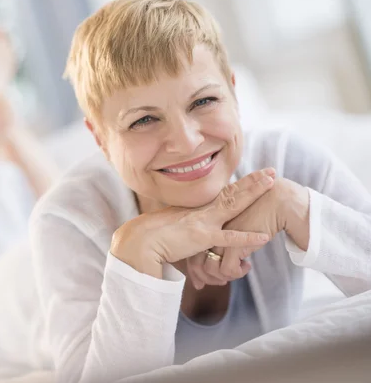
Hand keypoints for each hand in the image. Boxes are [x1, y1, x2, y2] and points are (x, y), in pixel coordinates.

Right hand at [111, 168, 275, 279]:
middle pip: (233, 193)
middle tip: (272, 172)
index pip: (223, 194)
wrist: (140, 241)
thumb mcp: (173, 229)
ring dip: (254, 194)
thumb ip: (187, 233)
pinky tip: (264, 237)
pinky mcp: (202, 238)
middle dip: (253, 182)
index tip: (255, 176)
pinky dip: (247, 238)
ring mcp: (204, 222)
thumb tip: (190, 238)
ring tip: (272, 184)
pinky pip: (229, 239)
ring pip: (234, 205)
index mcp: (197, 210)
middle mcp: (203, 212)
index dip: (241, 184)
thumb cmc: (152, 237)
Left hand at [192, 174, 289, 287]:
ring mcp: (220, 237)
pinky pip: (228, 269)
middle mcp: (210, 230)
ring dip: (222, 277)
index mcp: (206, 224)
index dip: (193, 267)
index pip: (192, 250)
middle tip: (203, 285)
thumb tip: (221, 252)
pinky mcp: (234, 243)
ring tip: (235, 273)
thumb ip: (224, 235)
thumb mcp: (233, 223)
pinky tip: (247, 266)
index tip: (197, 280)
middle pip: (195, 261)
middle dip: (199, 276)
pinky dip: (237, 273)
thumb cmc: (255, 210)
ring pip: (211, 269)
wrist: (274, 200)